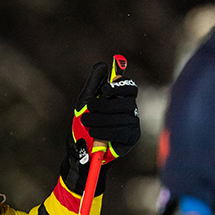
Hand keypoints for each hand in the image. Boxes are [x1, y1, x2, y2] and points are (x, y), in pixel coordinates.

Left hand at [61, 60, 139, 192]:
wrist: (81, 149)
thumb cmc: (84, 123)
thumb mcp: (85, 101)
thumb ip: (94, 83)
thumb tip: (103, 65)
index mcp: (121, 98)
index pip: (130, 87)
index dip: (120, 86)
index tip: (105, 90)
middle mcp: (131, 110)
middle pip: (127, 102)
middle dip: (105, 105)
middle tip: (89, 109)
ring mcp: (133, 124)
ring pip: (122, 117)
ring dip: (100, 119)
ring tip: (86, 122)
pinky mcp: (131, 137)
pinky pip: (121, 131)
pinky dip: (105, 131)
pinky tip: (94, 133)